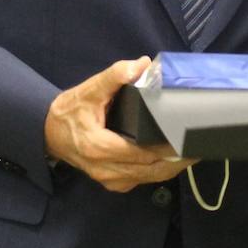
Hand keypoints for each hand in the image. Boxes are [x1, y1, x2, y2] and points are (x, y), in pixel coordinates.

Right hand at [44, 57, 194, 191]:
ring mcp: (109, 179)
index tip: (187, 138)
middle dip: (176, 160)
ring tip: (192, 152)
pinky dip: (159, 171)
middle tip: (198, 146)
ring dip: (171, 167)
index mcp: (99, 147)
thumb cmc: (71, 110)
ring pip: (148, 178)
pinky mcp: (112, 182)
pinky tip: (173, 159)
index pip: (141, 153)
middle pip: (150, 170)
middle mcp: (105, 169)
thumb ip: (114, 76)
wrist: (49, 132)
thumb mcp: (90, 90)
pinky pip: (141, 180)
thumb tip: (142, 65)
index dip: (166, 148)